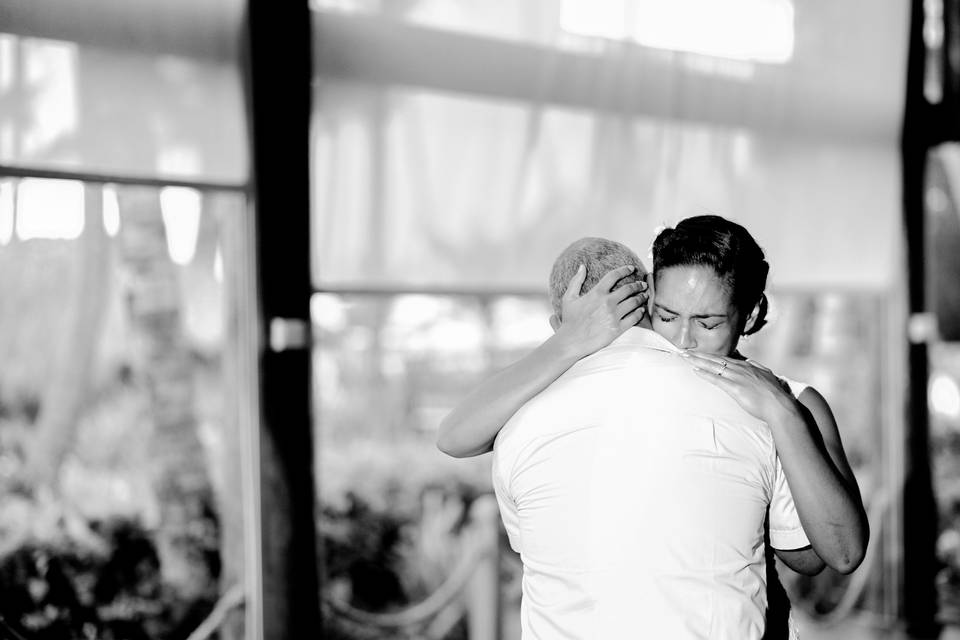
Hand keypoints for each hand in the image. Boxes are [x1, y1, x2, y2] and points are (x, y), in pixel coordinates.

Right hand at [555, 264, 647, 357]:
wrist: (572, 341)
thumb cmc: (570, 321)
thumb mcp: (569, 298)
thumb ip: (576, 281)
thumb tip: (582, 267)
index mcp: (597, 293)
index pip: (614, 276)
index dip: (625, 270)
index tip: (632, 268)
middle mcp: (607, 302)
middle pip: (628, 288)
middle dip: (638, 285)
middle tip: (642, 284)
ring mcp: (614, 316)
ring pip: (634, 302)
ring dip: (641, 297)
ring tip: (645, 295)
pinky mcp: (617, 328)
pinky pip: (634, 318)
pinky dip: (639, 312)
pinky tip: (641, 310)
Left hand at [679, 351, 795, 421]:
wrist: (780, 406)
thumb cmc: (774, 394)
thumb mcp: (767, 375)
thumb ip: (757, 367)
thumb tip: (750, 362)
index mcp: (748, 366)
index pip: (724, 358)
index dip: (710, 355)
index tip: (699, 353)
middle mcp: (741, 369)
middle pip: (716, 359)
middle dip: (699, 355)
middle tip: (685, 352)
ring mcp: (738, 378)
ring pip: (714, 366)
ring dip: (698, 361)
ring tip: (686, 358)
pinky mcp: (736, 388)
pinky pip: (717, 379)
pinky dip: (705, 374)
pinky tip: (696, 371)